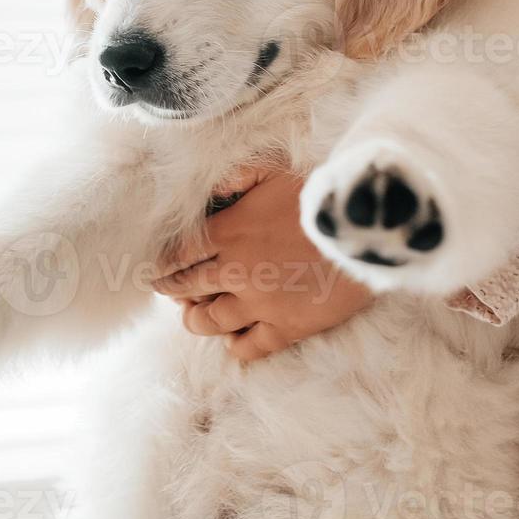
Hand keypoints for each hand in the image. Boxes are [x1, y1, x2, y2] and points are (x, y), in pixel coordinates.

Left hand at [152, 168, 374, 361]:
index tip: (156, 269)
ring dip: (195, 319)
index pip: (179, 254)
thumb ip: (236, 177)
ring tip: (191, 317)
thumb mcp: (274, 171)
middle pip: (187, 286)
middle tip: (167, 291)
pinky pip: (248, 347)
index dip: (163, 263)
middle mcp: (235, 271)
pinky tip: (232, 340)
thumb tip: (211, 189)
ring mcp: (258, 304)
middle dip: (172, 289)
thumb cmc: (320, 198)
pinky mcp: (284, 328)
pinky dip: (234, 345)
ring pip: (210, 321)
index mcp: (228, 233)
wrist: (362, 232)